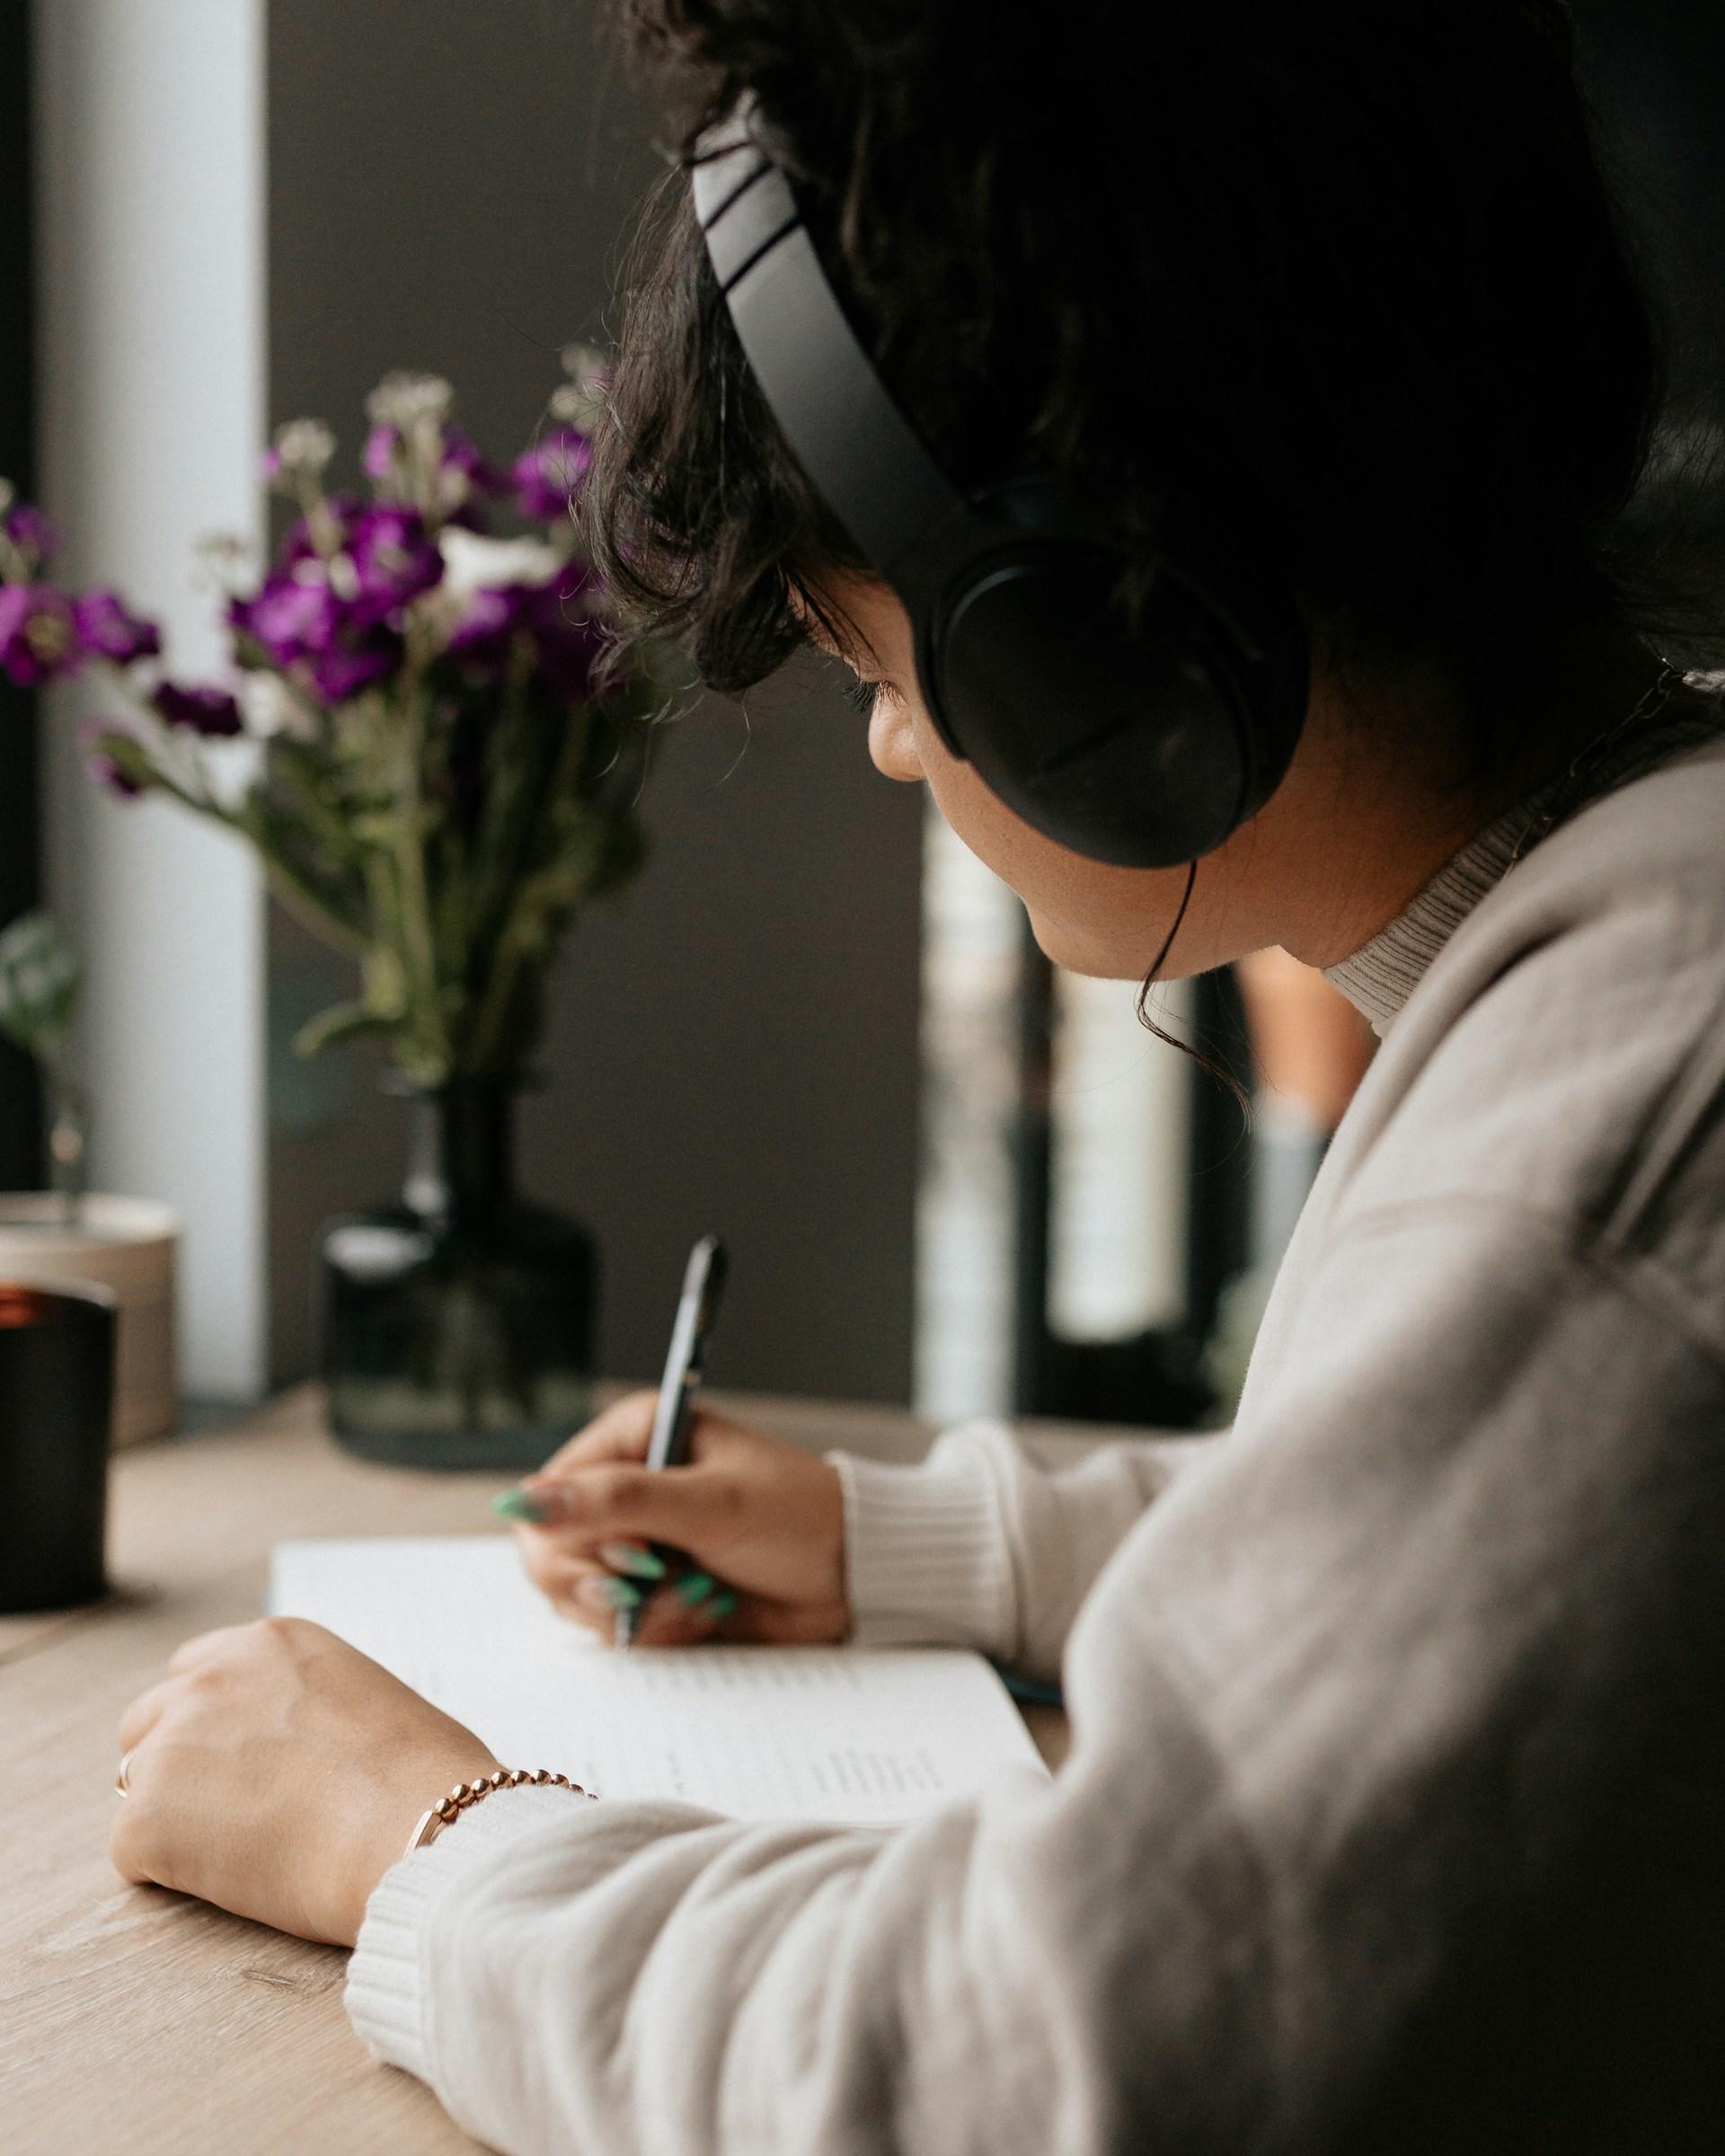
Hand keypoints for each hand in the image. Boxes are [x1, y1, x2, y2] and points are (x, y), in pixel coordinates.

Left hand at [111, 1617, 499, 1946]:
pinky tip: (239, 1882)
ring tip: (245, 1853)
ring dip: (175, 1817)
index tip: (239, 1760)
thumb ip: (311, 1704)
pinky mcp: (148, 1818)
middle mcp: (211, 1679)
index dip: (215, 1722)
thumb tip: (302, 1746)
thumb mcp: (368, 1695)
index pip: (198, 1669)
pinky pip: (136, 1854)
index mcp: (270, 1643)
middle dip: (179, 1765)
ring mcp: (172, 1745)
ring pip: (138, 1786)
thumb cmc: (424, 1776)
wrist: (415, 1829)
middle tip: (233, 1813)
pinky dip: (175, 1875)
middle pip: (149, 1721)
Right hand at [506, 1390, 848, 1645]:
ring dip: (643, 1612)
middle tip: (664, 1580)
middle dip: (608, 1585)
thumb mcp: (710, 1504)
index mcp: (632, 1437)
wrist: (855, 1575)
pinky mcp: (651, 1590)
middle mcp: (623, 1486)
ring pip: (580, 1598)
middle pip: (549, 1555)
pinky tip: (707, 1610)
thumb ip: (616, 1501)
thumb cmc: (798, 1516)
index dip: (578, 1541)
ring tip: (702, 1592)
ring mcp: (636, 1541)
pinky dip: (660, 1630)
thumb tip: (524, 1502)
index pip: (547, 1498)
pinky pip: (616, 1627)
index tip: (641, 1556)